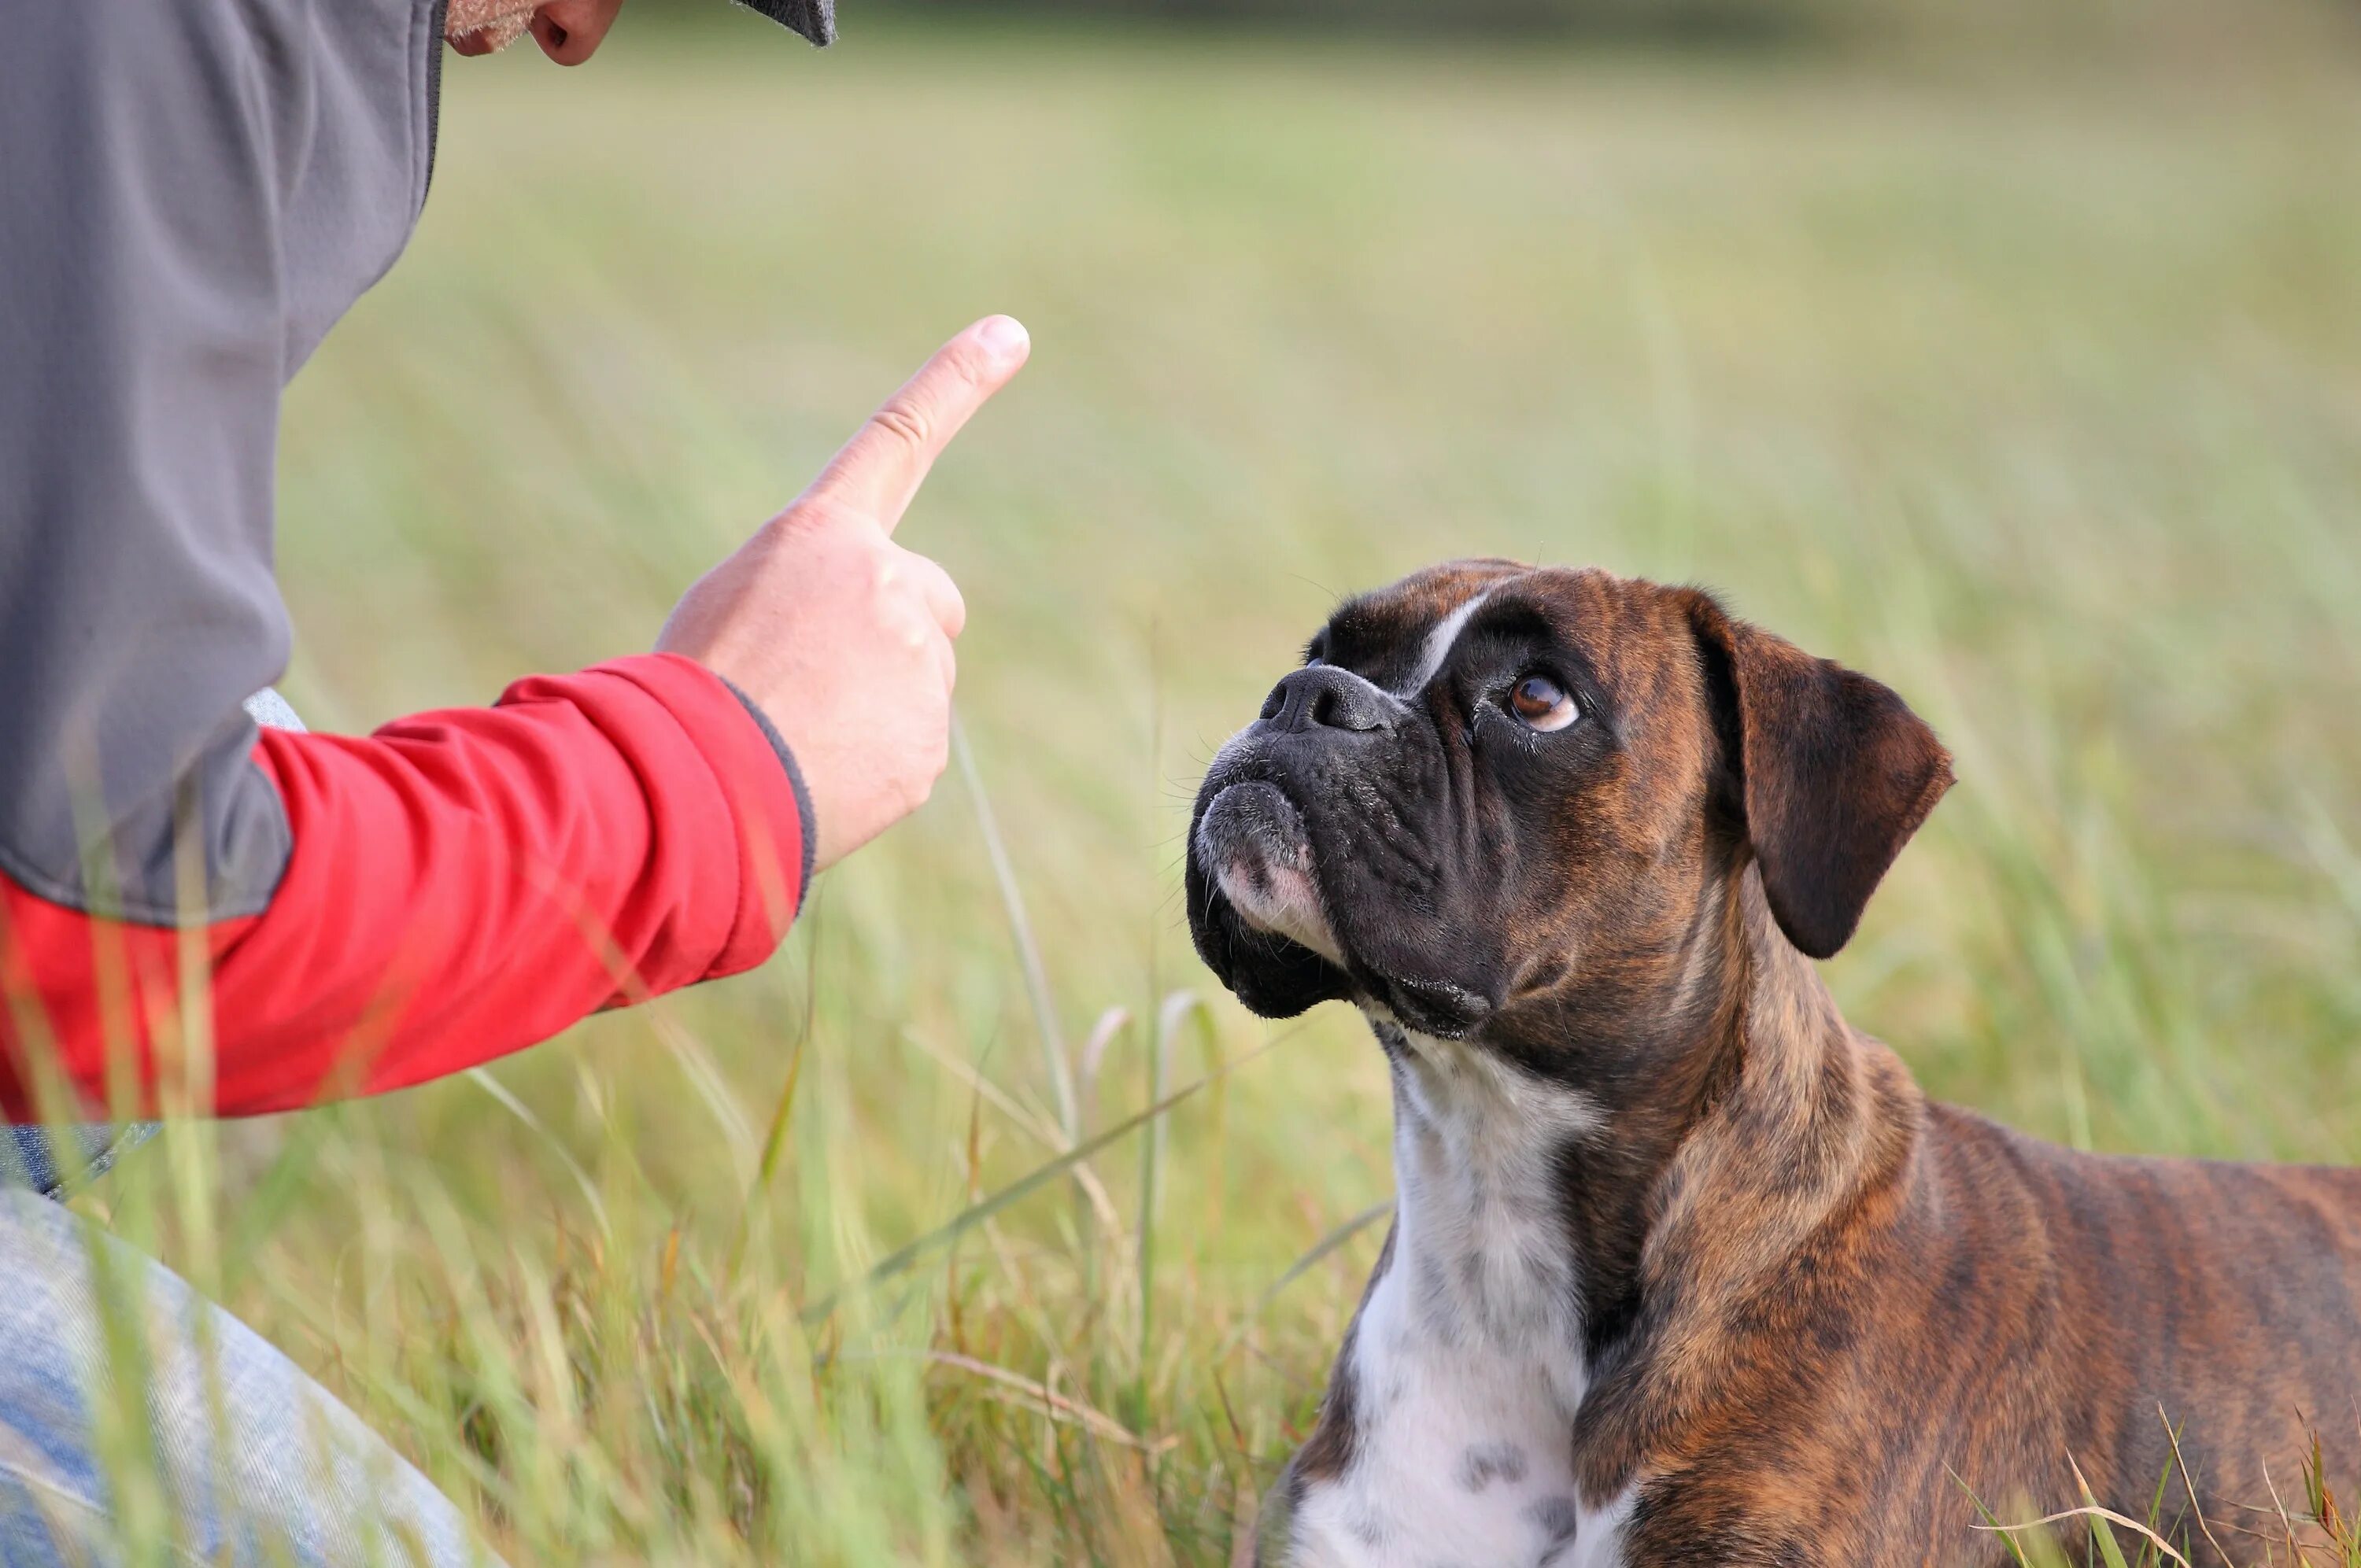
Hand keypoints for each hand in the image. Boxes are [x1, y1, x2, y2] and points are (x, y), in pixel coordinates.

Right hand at [657, 316, 1029, 871]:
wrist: (689, 778)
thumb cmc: (689, 688)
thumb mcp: (732, 606)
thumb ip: (812, 597)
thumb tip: (856, 656)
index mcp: (821, 536)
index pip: (897, 439)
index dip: (956, 382)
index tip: (1011, 332)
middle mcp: (884, 581)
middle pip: (930, 602)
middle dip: (898, 636)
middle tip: (819, 680)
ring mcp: (915, 661)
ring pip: (920, 681)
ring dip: (873, 707)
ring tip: (800, 732)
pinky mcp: (928, 737)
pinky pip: (910, 747)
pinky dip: (874, 763)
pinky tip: (818, 772)